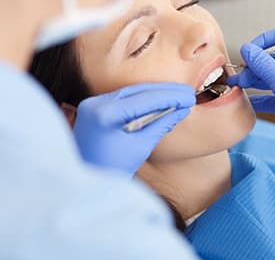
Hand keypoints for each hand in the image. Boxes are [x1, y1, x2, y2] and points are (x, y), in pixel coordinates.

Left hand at [73, 82, 195, 174]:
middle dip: (165, 91)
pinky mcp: (93, 107)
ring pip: (131, 92)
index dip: (171, 97)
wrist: (84, 183)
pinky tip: (159, 101)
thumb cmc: (112, 170)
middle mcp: (96, 104)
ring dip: (155, 94)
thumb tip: (182, 109)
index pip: (145, 99)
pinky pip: (123, 98)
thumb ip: (161, 124)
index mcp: (105, 115)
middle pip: (138, 90)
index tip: (190, 97)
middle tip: (188, 93)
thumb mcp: (141, 147)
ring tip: (178, 95)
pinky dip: (142, 99)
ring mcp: (92, 104)